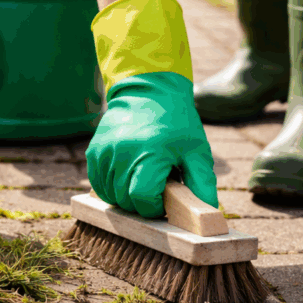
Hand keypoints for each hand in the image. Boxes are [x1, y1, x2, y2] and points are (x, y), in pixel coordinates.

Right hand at [87, 71, 217, 217]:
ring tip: (142, 178)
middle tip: (156, 187)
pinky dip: (111, 188)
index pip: (143, 199)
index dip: (155, 208)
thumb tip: (208, 212)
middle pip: (126, 200)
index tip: (164, 199)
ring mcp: (105, 152)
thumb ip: (203, 183)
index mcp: (151, 153)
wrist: (148, 90)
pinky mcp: (94, 151)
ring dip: (126, 197)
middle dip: (142, 203)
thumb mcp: (197, 150)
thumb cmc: (176, 123)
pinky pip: (98, 185)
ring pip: (110, 196)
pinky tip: (127, 177)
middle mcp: (123, 153)